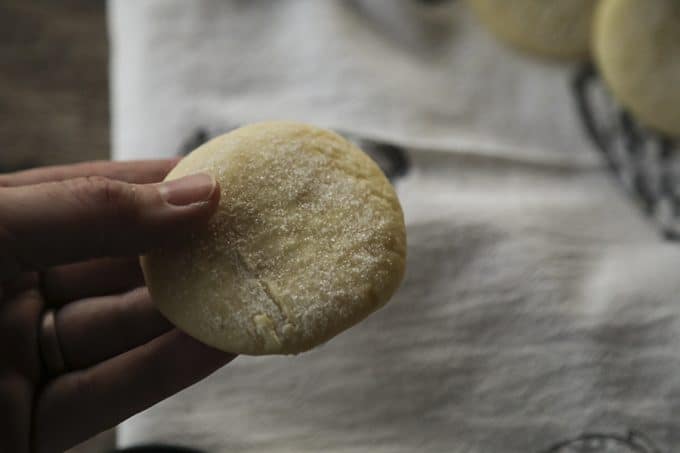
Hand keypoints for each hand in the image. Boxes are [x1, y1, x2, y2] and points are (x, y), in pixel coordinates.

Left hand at [0, 160, 234, 452]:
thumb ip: (92, 211)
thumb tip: (197, 194)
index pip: (89, 196)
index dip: (158, 185)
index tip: (223, 182)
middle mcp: (1, 291)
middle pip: (115, 266)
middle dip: (186, 252)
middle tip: (251, 238)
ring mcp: (15, 361)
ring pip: (122, 331)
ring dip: (190, 313)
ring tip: (250, 289)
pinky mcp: (27, 426)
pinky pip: (112, 392)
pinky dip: (171, 368)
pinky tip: (220, 342)